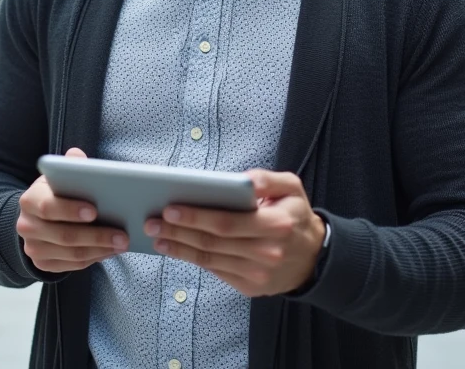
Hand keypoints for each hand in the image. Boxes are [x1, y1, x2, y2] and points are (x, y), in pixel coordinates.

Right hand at [16, 147, 129, 273]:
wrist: (34, 218)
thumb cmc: (54, 193)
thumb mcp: (57, 177)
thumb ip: (68, 166)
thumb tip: (77, 156)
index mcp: (30, 200)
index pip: (48, 207)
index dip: (70, 210)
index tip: (95, 211)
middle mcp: (27, 226)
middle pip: (65, 235)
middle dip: (97, 236)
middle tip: (123, 235)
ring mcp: (33, 248)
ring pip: (72, 254)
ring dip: (100, 249)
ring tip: (122, 243)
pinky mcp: (43, 264)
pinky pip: (73, 266)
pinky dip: (95, 259)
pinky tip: (110, 251)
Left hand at [145, 170, 325, 297]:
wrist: (313, 257)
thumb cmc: (294, 215)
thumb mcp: (291, 188)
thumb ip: (268, 179)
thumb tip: (244, 180)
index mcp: (276, 225)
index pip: (227, 222)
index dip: (196, 217)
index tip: (170, 209)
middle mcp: (266, 252)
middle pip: (213, 242)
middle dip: (178, 232)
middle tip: (152, 222)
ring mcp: (257, 273)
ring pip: (210, 259)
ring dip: (179, 248)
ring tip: (156, 236)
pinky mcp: (250, 286)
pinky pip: (215, 271)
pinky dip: (192, 259)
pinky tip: (175, 248)